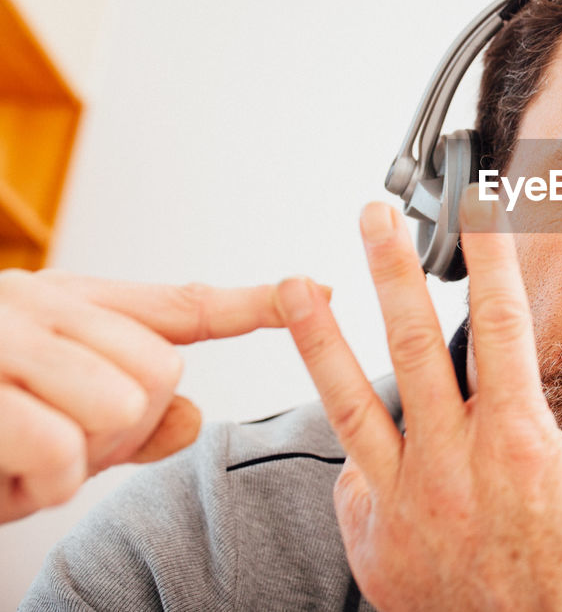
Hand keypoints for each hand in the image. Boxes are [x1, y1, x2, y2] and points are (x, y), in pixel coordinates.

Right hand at [0, 269, 296, 522]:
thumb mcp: (53, 415)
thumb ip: (130, 419)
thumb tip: (194, 418)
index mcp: (65, 303)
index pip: (182, 304)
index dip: (254, 305)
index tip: (319, 289)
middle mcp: (37, 303)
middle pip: (163, 372)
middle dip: (126, 429)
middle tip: (57, 443)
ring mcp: (6, 340)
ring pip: (120, 409)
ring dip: (78, 461)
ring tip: (21, 456)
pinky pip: (63, 451)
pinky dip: (44, 483)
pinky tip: (6, 474)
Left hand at [277, 193, 561, 611]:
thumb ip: (531, 432)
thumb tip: (501, 408)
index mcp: (516, 442)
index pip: (500, 323)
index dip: (490, 255)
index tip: (479, 205)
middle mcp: (453, 463)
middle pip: (415, 341)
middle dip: (392, 269)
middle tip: (374, 218)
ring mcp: (405, 501)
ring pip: (352, 401)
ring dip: (320, 337)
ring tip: (293, 285)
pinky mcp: (373, 540)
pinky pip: (358, 477)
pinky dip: (362, 447)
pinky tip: (367, 432)